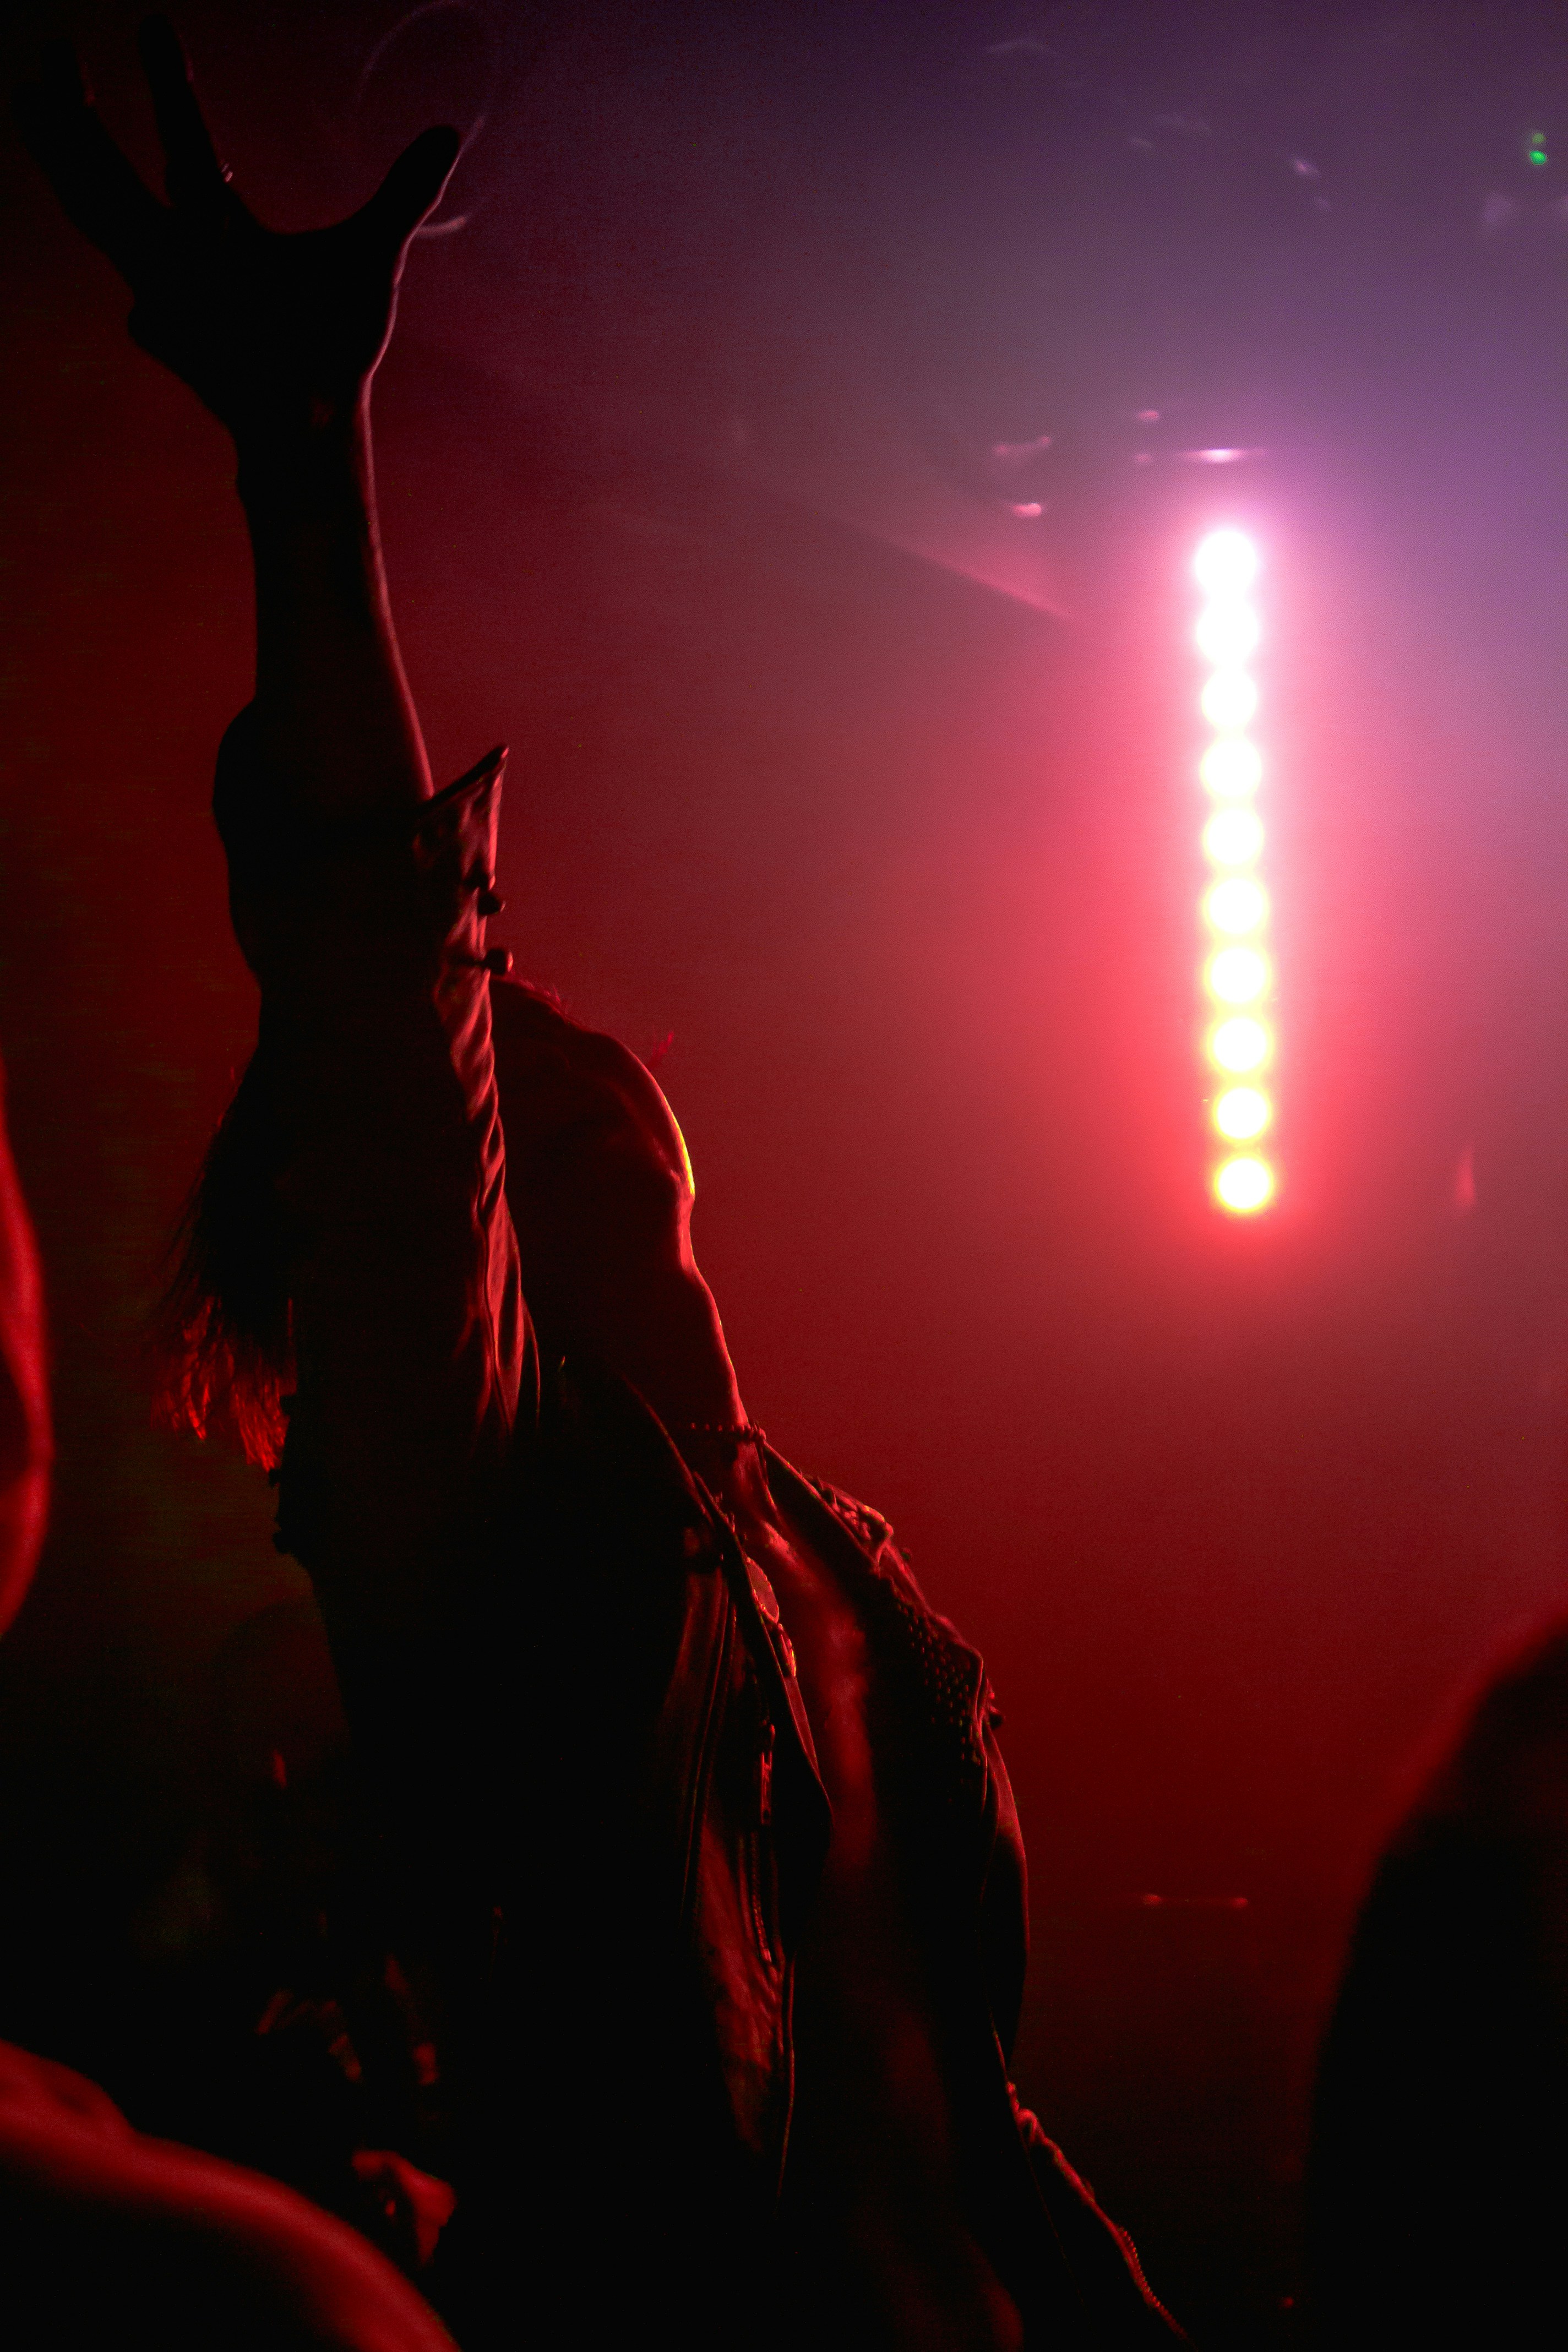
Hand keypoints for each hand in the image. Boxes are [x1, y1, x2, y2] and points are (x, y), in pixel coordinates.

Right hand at [15, 18, 458, 439]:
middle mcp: (187, 258)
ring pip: (104, 221)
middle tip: (51, 51)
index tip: (153, 24)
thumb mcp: (375, 254)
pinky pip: (146, 315)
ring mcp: (174, 298)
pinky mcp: (180, 343)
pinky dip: (141, 306)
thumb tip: (446, 132)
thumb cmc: (338, 344)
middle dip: (80, 118)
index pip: (186, 146)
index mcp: (221, 231)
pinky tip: (133, 298)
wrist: (319, 423)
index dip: (168, 88)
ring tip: (31, 104)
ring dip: (69, 167)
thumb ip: (404, 192)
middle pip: (118, 174)